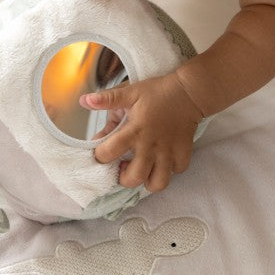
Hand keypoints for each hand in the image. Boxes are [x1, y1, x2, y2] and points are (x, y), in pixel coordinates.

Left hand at [80, 72, 203, 193]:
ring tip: (143, 170)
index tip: (100, 152)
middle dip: (123, 178)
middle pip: (134, 178)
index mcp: (134, 130)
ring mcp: (169, 152)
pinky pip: (176, 172)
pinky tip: (162, 160)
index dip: (99, 156)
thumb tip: (84, 101)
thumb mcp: (130, 92)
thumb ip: (108, 99)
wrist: (189, 91)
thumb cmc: (157, 91)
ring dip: (147, 181)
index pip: (109, 153)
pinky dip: (169, 170)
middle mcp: (151, 145)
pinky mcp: (184, 153)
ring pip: (158, 183)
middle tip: (122, 167)